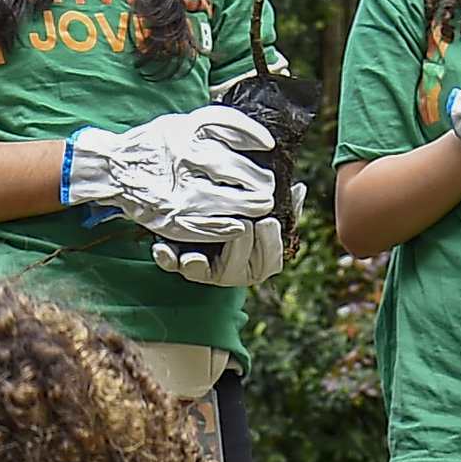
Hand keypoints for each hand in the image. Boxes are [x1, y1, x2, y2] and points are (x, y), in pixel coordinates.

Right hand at [64, 106, 279, 242]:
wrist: (112, 168)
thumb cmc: (151, 143)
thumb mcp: (179, 122)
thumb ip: (214, 125)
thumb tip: (258, 138)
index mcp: (185, 132)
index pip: (230, 129)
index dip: (254, 137)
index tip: (269, 146)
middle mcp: (182, 159)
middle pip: (233, 169)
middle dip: (258, 179)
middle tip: (270, 185)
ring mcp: (177, 191)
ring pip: (226, 200)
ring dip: (250, 204)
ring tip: (263, 204)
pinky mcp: (171, 218)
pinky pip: (206, 227)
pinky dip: (226, 227)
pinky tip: (240, 226)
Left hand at [152, 210, 286, 288]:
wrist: (209, 223)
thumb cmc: (245, 217)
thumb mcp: (266, 210)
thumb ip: (285, 204)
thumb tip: (299, 188)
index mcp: (259, 263)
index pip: (270, 262)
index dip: (269, 243)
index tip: (266, 221)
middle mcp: (234, 273)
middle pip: (240, 269)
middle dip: (240, 245)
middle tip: (241, 223)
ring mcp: (206, 271)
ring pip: (206, 272)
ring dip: (203, 260)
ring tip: (204, 243)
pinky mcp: (180, 264)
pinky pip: (172, 266)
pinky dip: (167, 258)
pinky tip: (161, 248)